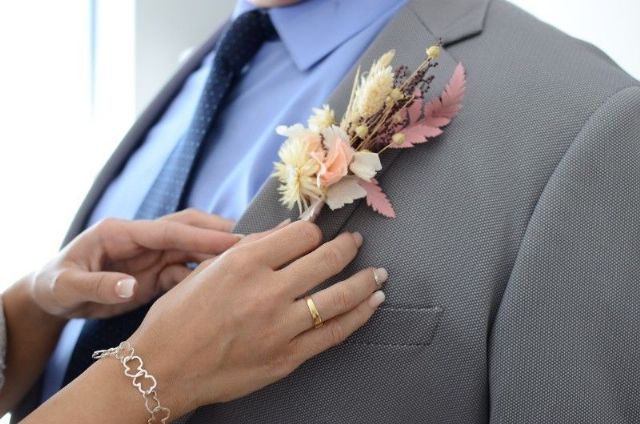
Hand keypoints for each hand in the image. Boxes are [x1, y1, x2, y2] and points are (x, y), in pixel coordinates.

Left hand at [30, 209, 241, 318]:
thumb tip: (131, 287)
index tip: (235, 241)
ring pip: (193, 250)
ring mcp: (151, 256)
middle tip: (255, 242)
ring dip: (218, 255)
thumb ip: (98, 286)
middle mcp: (142, 240)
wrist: (52, 298)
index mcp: (121, 232)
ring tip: (249, 263)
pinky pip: (186, 272)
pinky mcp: (156, 274)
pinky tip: (223, 287)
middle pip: (188, 230)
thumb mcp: (66, 287)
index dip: (202, 235)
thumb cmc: (54, 285)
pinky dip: (205, 278)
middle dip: (220, 233)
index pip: (169, 230)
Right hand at [129, 220, 386, 415]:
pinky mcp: (287, 357)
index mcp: (244, 263)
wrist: (163, 369)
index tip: (319, 232)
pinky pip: (335, 333)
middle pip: (326, 259)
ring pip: (339, 296)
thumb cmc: (177, 317)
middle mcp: (266, 291)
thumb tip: (288, 232)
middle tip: (356, 243)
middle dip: (347, 247)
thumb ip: (250, 249)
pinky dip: (360, 315)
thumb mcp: (207, 270)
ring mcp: (280, 327)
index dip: (314, 231)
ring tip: (379, 273)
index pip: (301, 235)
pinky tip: (373, 303)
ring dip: (366, 281)